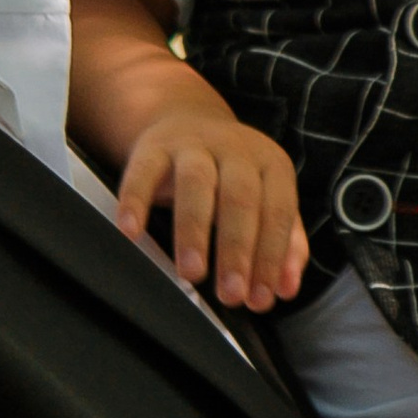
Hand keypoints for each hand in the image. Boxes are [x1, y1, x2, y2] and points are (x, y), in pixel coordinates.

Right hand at [114, 109, 307, 310]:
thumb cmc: (233, 176)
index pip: (278, 212)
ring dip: (194, 231)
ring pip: (196, 183)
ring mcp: (193, 144)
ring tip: (191, 272)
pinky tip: (131, 232)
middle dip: (236, 250)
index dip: (271, 257)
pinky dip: (135, 201)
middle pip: (240, 198)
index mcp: (271, 164)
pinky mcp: (153, 146)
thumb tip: (285, 289)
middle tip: (230, 294)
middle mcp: (235, 149)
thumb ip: (284, 243)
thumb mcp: (268, 198)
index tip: (260, 298)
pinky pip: (143, 171)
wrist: (189, 120)